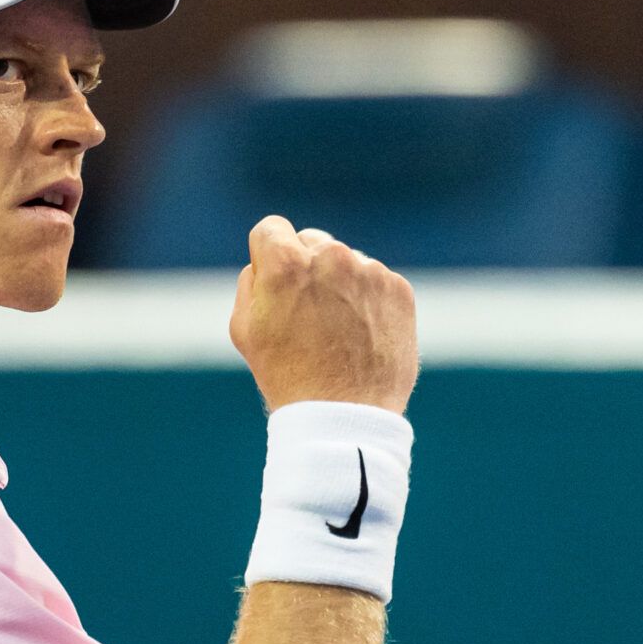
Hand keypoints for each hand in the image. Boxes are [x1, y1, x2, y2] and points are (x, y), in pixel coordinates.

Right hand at [229, 215, 418, 414]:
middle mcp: (330, 256)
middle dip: (306, 267)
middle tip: (305, 312)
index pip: (271, 229)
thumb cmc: (286, 374)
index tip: (274, 280)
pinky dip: (367, 301)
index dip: (268, 255)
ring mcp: (369, 271)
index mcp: (286, 262)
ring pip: (346, 262)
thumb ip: (252, 281)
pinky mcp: (398, 289)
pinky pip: (375, 282)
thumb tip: (266, 262)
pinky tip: (359, 335)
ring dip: (339, 284)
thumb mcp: (244, 328)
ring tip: (335, 331)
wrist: (343, 414)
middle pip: (311, 241)